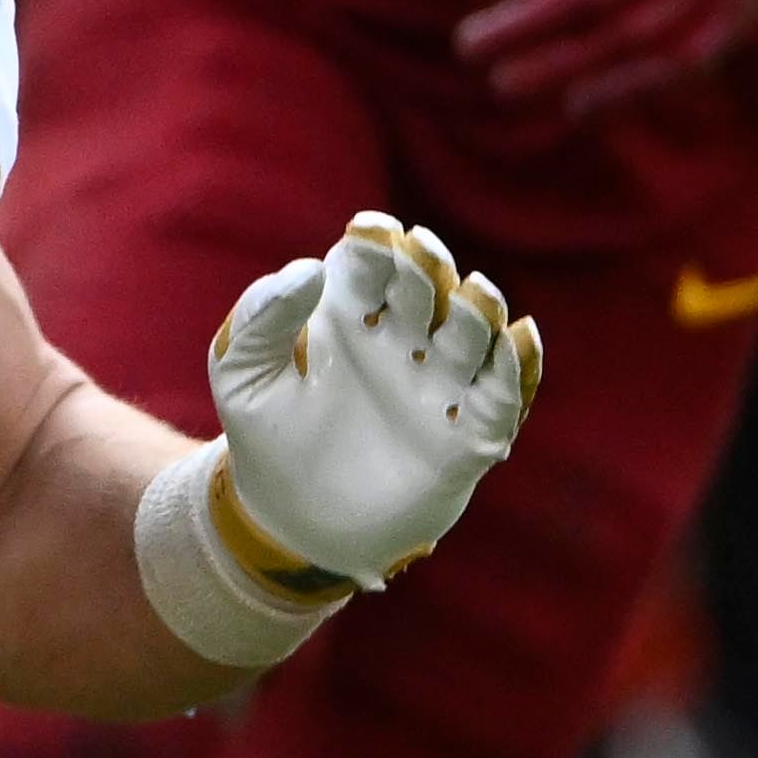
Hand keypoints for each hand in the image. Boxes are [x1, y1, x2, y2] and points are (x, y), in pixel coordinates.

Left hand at [207, 212, 536, 591]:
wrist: (291, 523)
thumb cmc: (266, 439)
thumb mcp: (241, 375)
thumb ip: (261, 319)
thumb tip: (308, 268)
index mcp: (350, 314)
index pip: (372, 264)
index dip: (376, 245)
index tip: (370, 234)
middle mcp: (402, 339)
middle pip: (428, 288)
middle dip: (427, 268)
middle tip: (419, 255)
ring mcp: (439, 384)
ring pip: (473, 332)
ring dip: (479, 309)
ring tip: (472, 294)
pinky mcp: (468, 433)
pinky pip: (502, 392)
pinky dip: (516, 364)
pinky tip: (516, 337)